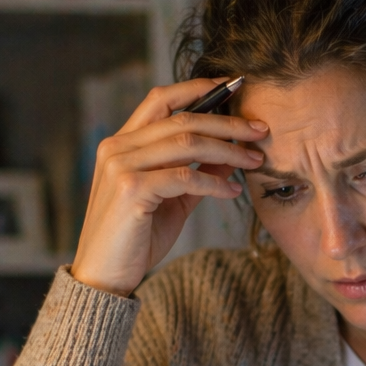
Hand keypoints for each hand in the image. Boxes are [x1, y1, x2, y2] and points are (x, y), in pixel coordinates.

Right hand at [71, 78, 266, 296]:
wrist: (105, 277)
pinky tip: (233, 192)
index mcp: (122, 143)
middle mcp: (117, 148)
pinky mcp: (131, 190)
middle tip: (261, 130)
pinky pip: (185, 177)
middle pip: (182, 119)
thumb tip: (231, 155)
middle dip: (227, 122)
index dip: (198, 89)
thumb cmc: (136, 239)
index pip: (161, 101)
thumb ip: (197, 174)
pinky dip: (215, 183)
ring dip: (229, 150)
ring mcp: (121, 167)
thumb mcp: (173, 200)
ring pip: (187, 143)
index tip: (233, 88)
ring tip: (256, 160)